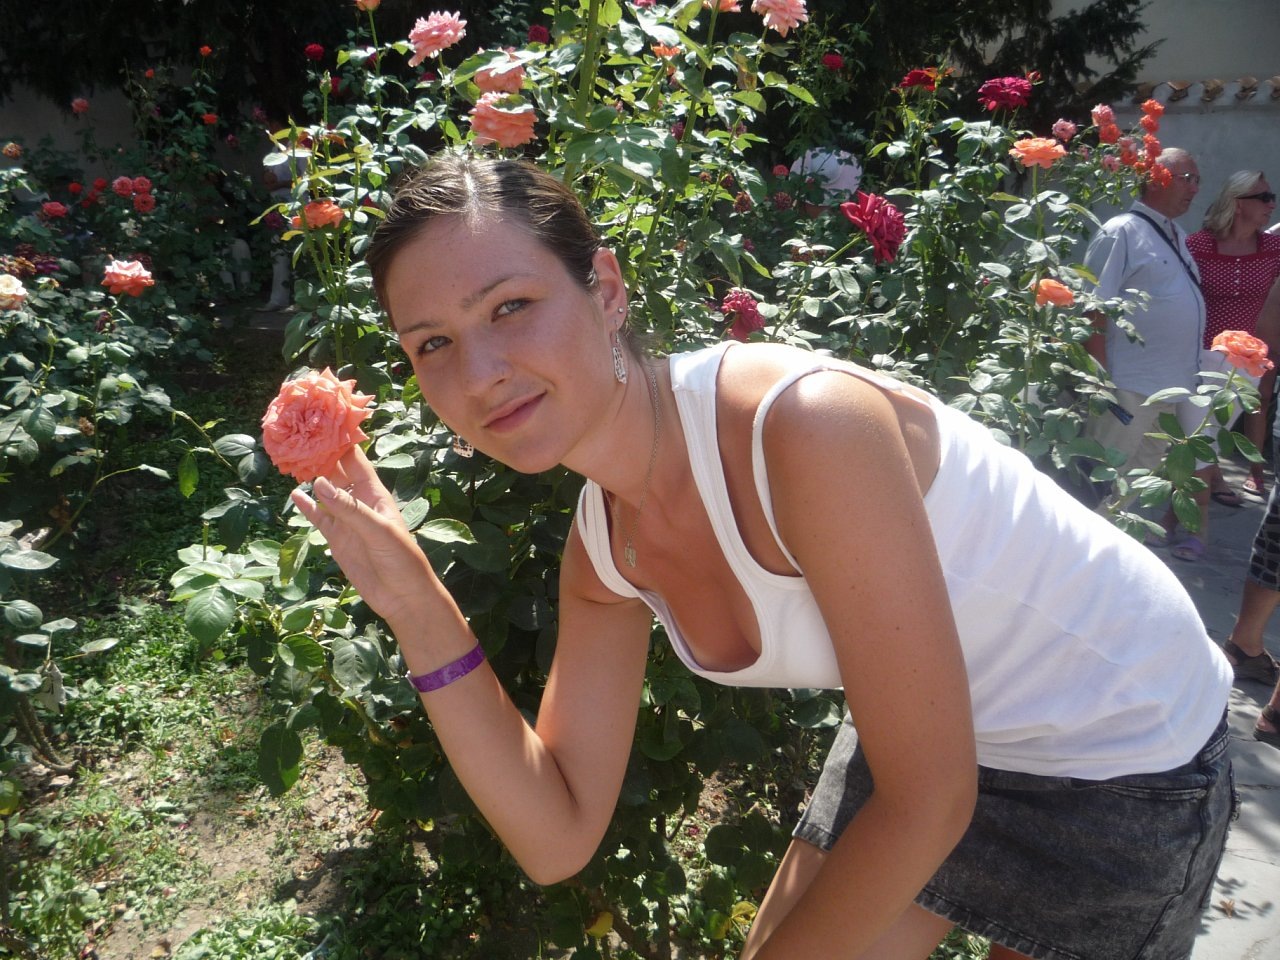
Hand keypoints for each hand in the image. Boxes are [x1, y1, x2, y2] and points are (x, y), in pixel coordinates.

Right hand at [290, 445, 444, 632]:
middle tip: (299, 437)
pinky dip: (307, 507)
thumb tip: (318, 482)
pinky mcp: (336, 539)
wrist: (402, 596)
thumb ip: (348, 508)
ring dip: (311, 479)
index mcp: (375, 494)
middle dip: (321, 456)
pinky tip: (294, 495)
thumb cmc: (401, 559)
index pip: (356, 461)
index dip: (341, 443)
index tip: (324, 423)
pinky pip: (319, 517)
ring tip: (291, 460)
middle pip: (337, 473)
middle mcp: (360, 503)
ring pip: (325, 493)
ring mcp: (347, 520)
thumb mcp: (378, 530)